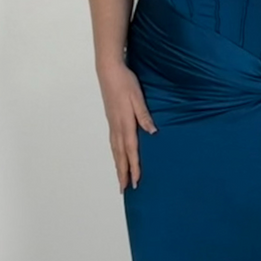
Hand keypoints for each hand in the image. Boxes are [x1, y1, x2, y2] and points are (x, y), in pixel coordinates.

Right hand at [98, 61, 156, 190]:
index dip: (134, 167)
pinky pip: (113, 142)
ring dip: (118, 166)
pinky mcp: (111, 120)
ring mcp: (112, 124)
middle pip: (120, 155)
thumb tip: (152, 132)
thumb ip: (145, 116)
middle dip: (123, 173)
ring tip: (120, 179)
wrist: (109, 71)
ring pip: (115, 150)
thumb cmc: (125, 82)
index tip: (135, 182)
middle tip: (125, 189)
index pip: (131, 150)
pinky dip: (115, 154)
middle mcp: (117, 126)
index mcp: (125, 123)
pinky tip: (118, 157)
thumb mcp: (138, 97)